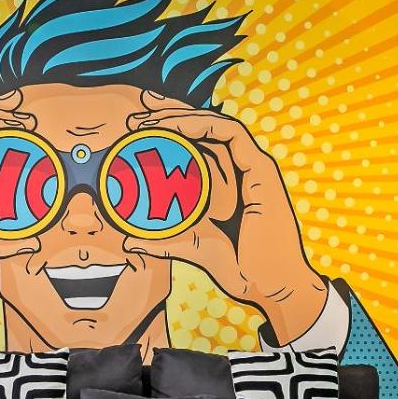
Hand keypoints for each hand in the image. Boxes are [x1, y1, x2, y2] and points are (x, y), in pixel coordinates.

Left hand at [125, 90, 328, 343]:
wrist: (270, 285)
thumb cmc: (240, 269)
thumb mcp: (192, 249)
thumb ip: (162, 243)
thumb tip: (128, 241)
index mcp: (231, 182)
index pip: (200, 144)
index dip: (172, 129)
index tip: (140, 126)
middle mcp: (243, 169)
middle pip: (206, 129)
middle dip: (171, 114)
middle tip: (138, 113)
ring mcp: (254, 167)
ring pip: (215, 125)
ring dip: (180, 117)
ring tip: (148, 119)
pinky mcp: (261, 170)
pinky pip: (230, 133)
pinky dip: (202, 124)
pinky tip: (174, 126)